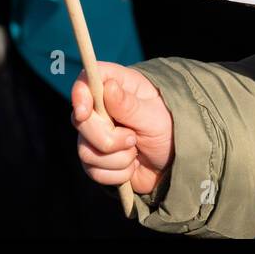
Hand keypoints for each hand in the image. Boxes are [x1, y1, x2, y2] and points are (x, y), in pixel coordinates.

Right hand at [72, 61, 174, 196]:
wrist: (174, 164)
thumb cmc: (169, 130)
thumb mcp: (154, 117)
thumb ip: (129, 105)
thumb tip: (108, 86)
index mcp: (119, 87)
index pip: (87, 79)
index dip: (80, 93)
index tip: (85, 112)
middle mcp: (102, 109)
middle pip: (80, 121)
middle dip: (107, 138)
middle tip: (133, 139)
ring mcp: (97, 134)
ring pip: (85, 151)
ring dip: (116, 158)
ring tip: (136, 152)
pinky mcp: (97, 159)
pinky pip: (93, 171)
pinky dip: (115, 174)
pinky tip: (131, 167)